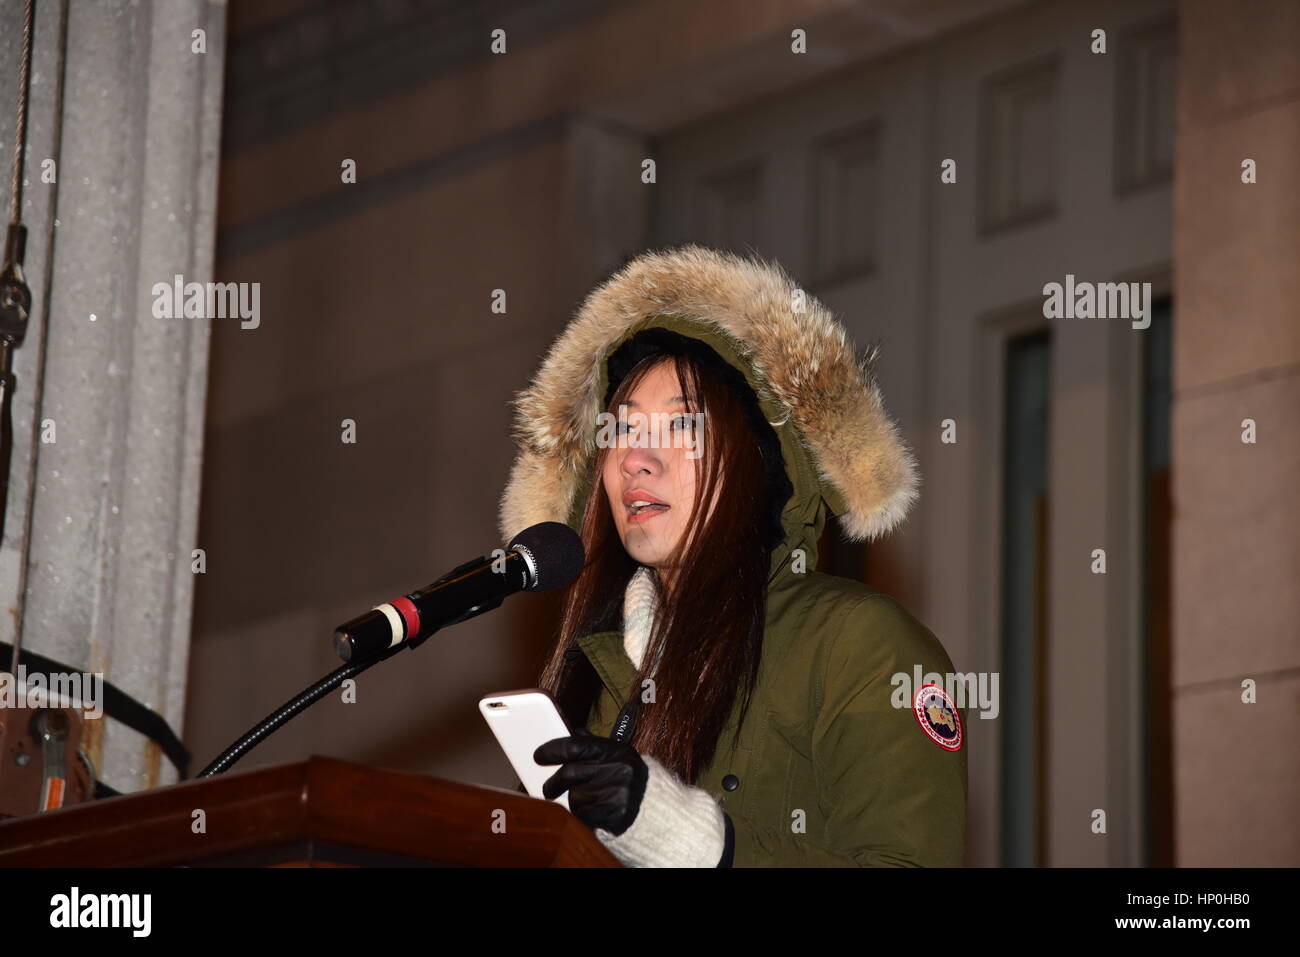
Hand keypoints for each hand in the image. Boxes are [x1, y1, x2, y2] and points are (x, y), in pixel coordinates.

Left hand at [533, 730, 648, 835]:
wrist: (658, 813)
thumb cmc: (631, 783)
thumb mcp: (619, 758)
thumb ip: (595, 746)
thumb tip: (575, 732)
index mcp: (617, 750)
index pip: (576, 745)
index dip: (553, 749)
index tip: (538, 756)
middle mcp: (618, 768)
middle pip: (570, 773)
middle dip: (554, 783)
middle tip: (547, 789)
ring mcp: (618, 791)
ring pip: (575, 795)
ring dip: (575, 801)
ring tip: (589, 802)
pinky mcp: (616, 813)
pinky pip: (583, 814)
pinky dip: (583, 815)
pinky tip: (595, 813)